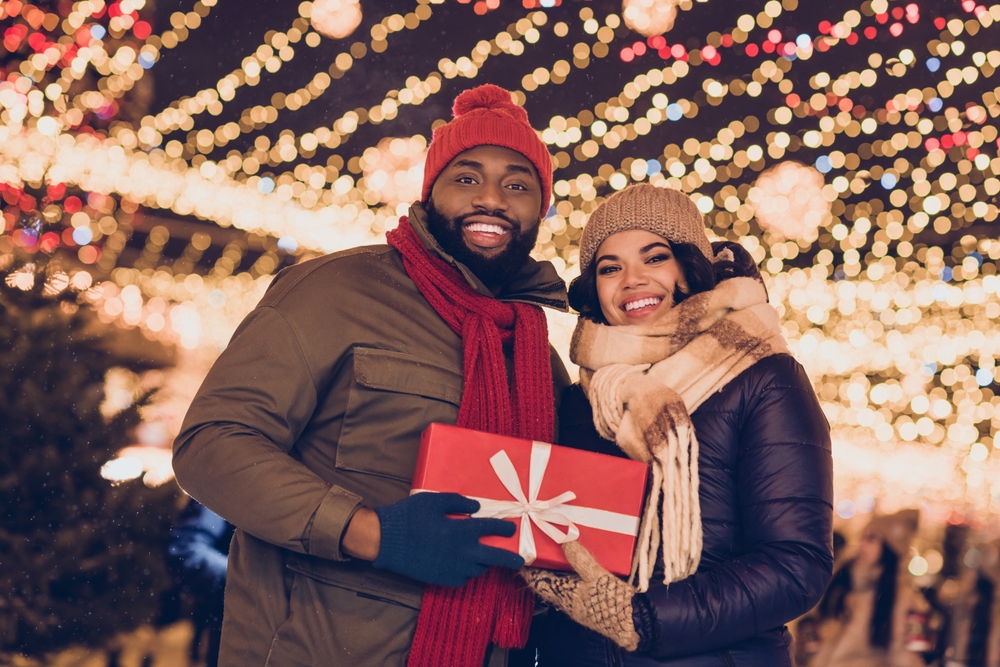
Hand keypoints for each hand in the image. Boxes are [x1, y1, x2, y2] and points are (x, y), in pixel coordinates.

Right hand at [372, 492, 523, 586]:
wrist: (385, 541)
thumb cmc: (409, 517)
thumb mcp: (433, 501)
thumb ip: (457, 503)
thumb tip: (476, 507)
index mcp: (461, 531)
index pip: (490, 529)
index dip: (503, 529)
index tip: (511, 529)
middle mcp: (462, 552)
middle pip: (494, 558)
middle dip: (510, 559)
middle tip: (521, 561)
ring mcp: (452, 568)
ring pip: (478, 569)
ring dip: (484, 562)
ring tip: (484, 557)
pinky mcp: (441, 579)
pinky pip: (462, 578)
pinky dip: (467, 572)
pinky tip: (463, 565)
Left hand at [520, 541, 639, 650]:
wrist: (635, 622)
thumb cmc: (614, 602)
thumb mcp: (597, 576)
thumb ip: (580, 558)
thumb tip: (564, 539)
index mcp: (564, 596)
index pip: (537, 582)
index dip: (528, 569)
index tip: (520, 553)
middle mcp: (568, 601)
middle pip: (548, 581)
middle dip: (542, 564)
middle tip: (537, 544)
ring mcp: (580, 601)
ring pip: (561, 582)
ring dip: (557, 567)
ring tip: (555, 547)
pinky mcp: (592, 600)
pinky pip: (575, 583)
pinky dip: (572, 571)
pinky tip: (577, 560)